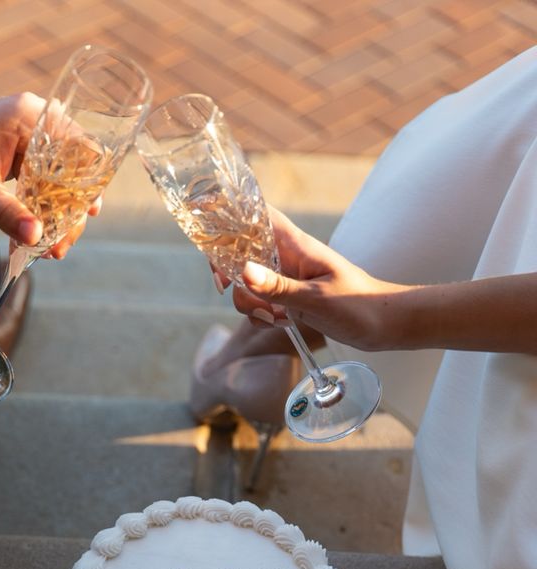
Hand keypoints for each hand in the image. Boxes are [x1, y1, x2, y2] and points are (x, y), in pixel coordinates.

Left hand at [0, 95, 101, 250]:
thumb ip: (3, 209)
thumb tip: (35, 236)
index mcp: (30, 117)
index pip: (80, 148)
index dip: (89, 182)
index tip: (87, 214)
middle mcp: (37, 123)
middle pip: (74, 170)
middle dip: (70, 212)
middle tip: (60, 246)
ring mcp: (31, 139)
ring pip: (61, 181)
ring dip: (57, 216)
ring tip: (49, 249)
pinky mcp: (24, 155)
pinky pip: (45, 183)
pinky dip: (42, 209)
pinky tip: (36, 236)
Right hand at [232, 206, 409, 351]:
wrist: (386, 325)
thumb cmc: (360, 305)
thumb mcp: (317, 299)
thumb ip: (279, 287)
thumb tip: (242, 273)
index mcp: (295, 245)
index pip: (254, 214)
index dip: (228, 219)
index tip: (212, 244)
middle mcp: (286, 256)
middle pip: (240, 250)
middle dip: (230, 273)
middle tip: (230, 291)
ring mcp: (286, 277)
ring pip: (247, 282)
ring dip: (248, 301)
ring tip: (272, 317)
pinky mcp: (289, 297)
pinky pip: (261, 301)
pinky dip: (261, 314)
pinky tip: (279, 323)